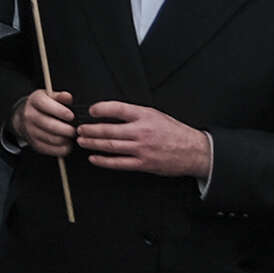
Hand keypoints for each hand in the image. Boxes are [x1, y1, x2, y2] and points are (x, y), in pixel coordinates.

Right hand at [15, 87, 78, 154]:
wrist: (25, 118)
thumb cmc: (43, 106)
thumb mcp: (49, 97)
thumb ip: (60, 96)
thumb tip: (68, 97)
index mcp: (34, 100)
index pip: (44, 104)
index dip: (59, 111)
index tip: (71, 116)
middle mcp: (29, 115)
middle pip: (48, 124)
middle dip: (65, 129)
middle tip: (75, 130)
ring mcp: (30, 131)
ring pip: (51, 138)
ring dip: (65, 139)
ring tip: (72, 136)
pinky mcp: (35, 144)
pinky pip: (51, 150)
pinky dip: (62, 149)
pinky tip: (67, 143)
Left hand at [75, 100, 214, 179]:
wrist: (194, 151)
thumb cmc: (174, 132)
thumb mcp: (155, 115)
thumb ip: (134, 114)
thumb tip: (109, 112)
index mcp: (145, 116)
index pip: (118, 108)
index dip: (101, 108)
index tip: (90, 110)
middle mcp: (142, 131)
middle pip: (109, 129)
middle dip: (90, 130)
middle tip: (79, 129)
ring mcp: (142, 149)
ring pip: (111, 146)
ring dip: (93, 143)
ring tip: (82, 141)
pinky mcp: (144, 164)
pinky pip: (119, 163)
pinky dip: (104, 161)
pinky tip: (94, 158)